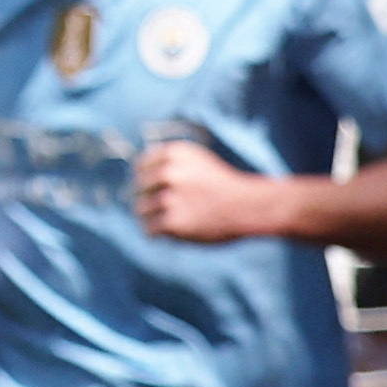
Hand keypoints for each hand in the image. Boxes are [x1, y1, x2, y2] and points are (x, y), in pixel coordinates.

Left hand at [135, 138, 287, 241]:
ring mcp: (170, 197)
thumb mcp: (197, 161)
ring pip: (141, 210)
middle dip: (149, 198)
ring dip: (153, 217)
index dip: (147, 180)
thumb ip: (169, 162)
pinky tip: (171, 232)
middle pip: (138, 188)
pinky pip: (149, 229)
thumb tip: (136, 172)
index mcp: (173, 153)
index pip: (140, 166)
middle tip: (169, 208)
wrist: (251, 207)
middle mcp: (168, 172)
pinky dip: (157, 233)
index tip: (159, 189)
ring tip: (172, 221)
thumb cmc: (225, 186)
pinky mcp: (173, 222)